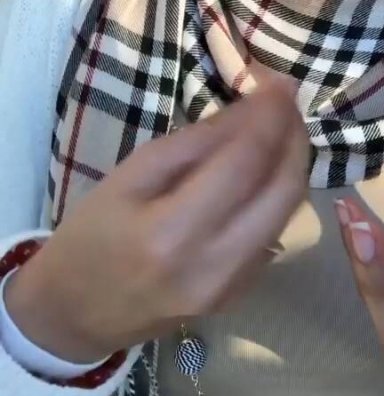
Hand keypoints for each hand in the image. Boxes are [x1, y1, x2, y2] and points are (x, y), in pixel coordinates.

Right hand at [6, 85, 308, 362]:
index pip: (245, 162)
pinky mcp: (241, 294)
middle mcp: (215, 265)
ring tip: (281, 126)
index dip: (271, 116)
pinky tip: (266, 168)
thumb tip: (249, 109)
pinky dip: (279, 193)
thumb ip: (193, 143)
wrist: (76, 314)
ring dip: (293, 162)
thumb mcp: (129, 175)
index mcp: (173, 232)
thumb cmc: (92, 235)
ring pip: (289, 211)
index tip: (279, 81)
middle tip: (286, 100)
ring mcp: (233, 286)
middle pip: (283, 190)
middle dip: (294, 135)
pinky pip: (276, 232)